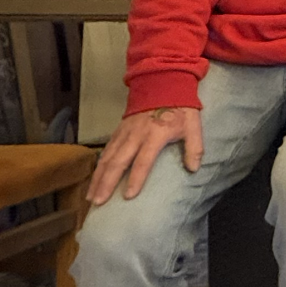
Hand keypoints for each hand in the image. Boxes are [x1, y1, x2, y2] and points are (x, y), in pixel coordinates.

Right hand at [89, 107, 203, 205]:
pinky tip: (94, 179)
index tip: (128, 196)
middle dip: (107, 183)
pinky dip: (98, 166)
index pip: (143, 161)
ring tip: (90, 197)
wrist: (163, 84)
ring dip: (98, 178)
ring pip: (107, 158)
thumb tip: (193, 169)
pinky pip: (106, 151)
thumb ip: (194, 148)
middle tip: (98, 202)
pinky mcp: (118, 131)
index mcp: (154, 136)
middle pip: (118, 162)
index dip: (136, 178)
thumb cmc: (180, 108)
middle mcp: (135, 136)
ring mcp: (124, 133)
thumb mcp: (193, 126)